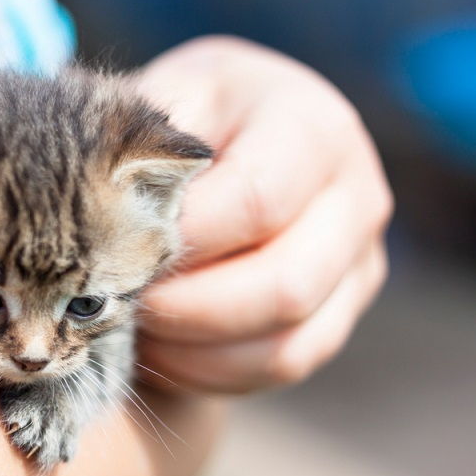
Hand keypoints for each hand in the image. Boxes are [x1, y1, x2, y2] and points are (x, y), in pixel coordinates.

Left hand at [135, 36, 392, 392]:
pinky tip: (170, 349)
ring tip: (140, 326)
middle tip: (122, 302)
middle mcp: (356, 197)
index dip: (183, 241)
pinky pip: (287, 364)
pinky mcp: (344, 309)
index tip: (116, 252)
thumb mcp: (170, 104)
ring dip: (198, 350)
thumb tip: (114, 218)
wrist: (245, 138)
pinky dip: (218, 371)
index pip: (257, 200)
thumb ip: (149, 150)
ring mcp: (361, 262)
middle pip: (286, 285)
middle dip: (188, 309)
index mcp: (314, 128)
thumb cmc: (196, 125)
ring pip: (289, 342)